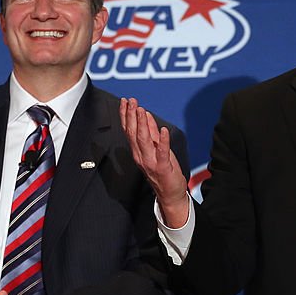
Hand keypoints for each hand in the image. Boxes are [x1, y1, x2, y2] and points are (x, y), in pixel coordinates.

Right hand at [120, 97, 189, 227]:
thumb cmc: (164, 171)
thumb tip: (146, 115)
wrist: (170, 193)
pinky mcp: (162, 167)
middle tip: (132, 101)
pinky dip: (162, 141)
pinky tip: (163, 130)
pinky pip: (161, 152)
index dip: (126, 115)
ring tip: (142, 111)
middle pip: (133, 133)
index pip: (129, 130)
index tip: (125, 101)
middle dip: (132, 116)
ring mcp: (150, 162)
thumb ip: (151, 132)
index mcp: (138, 151)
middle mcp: (141, 156)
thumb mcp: (156, 148)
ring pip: (143, 141)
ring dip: (142, 124)